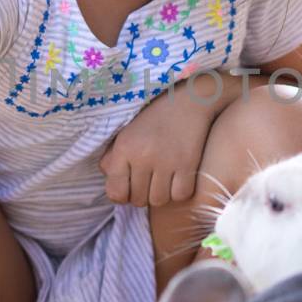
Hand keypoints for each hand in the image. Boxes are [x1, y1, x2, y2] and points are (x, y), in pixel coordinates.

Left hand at [99, 85, 215, 207]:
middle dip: (142, 194)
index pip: (116, 193)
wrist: (189, 100)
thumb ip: (113, 161)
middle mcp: (143, 156)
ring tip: (163, 179)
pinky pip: (180, 195)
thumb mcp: (125, 133)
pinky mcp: (188, 164)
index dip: (122, 194)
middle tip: (149, 179)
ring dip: (161, 194)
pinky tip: (179, 178)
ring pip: (159, 200)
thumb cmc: (153, 119)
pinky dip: (180, 191)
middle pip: (138, 200)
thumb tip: (113, 190)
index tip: (130, 186)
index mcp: (124, 148)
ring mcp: (167, 161)